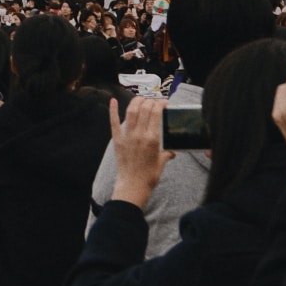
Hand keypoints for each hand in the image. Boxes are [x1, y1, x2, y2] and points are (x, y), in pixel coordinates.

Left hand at [111, 94, 168, 208]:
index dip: (160, 104)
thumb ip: (167, 153)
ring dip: (136, 102)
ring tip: (141, 98)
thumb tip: (173, 151)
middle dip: (150, 101)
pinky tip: (112, 100)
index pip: (156, 113)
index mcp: (153, 138)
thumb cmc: (149, 176)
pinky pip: (114, 122)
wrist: (133, 186)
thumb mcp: (162, 162)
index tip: (164, 103)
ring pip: (131, 112)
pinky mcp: (117, 140)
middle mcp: (140, 134)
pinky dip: (112, 110)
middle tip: (154, 101)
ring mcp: (127, 136)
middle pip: (144, 109)